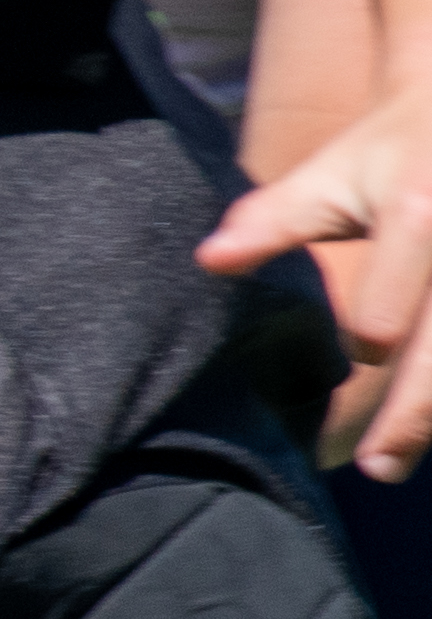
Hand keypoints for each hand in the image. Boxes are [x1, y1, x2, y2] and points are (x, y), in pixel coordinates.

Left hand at [200, 96, 431, 472]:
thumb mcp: (330, 175)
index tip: (364, 351)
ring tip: (401, 456)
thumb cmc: (387, 149)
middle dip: (413, 416)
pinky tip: (428, 420)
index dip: (372, 341)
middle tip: (378, 469)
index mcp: (416, 217)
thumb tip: (209, 261)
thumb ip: (271, 221)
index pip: (392, 313)